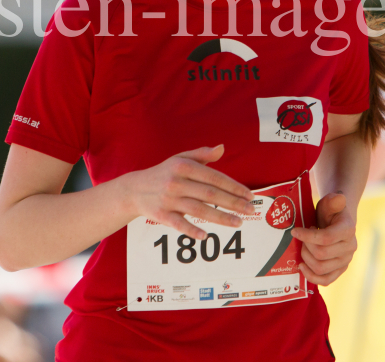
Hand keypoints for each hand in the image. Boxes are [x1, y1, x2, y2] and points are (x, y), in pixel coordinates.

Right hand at [127, 144, 254, 240]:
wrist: (134, 190)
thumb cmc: (164, 173)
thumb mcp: (180, 159)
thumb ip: (202, 154)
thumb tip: (222, 148)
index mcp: (183, 166)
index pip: (214, 177)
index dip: (233, 186)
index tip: (249, 195)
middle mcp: (176, 182)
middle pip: (210, 194)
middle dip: (233, 203)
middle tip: (250, 210)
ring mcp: (168, 199)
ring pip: (198, 210)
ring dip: (220, 217)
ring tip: (238, 222)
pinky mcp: (160, 215)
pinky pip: (178, 224)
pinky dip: (191, 230)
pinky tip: (206, 235)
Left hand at [291, 192, 357, 285]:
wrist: (338, 221)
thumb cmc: (331, 211)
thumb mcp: (330, 202)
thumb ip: (334, 200)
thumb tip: (339, 198)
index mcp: (348, 230)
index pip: (325, 238)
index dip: (307, 236)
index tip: (294, 231)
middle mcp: (350, 248)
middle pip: (320, 254)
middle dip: (305, 246)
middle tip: (301, 237)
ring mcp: (346, 261)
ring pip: (320, 268)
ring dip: (306, 258)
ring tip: (304, 247)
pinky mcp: (340, 270)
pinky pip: (326, 280)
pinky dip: (311, 276)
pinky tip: (302, 266)